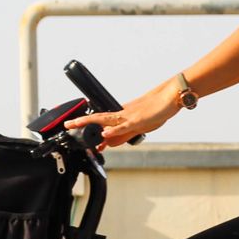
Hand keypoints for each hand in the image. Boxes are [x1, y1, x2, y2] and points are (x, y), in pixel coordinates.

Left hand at [64, 80, 181, 148]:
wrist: (171, 96)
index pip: (102, 122)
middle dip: (82, 122)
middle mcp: (123, 115)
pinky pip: (123, 126)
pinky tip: (104, 133)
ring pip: (106, 120)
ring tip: (75, 124)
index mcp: (122, 115)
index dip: (88, 127)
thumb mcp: (139, 126)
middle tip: (67, 125)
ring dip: (90, 123)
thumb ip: (124, 134)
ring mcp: (129, 117)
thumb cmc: (158, 109)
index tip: (76, 131)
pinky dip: (113, 130)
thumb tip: (108, 142)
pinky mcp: (138, 120)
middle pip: (98, 118)